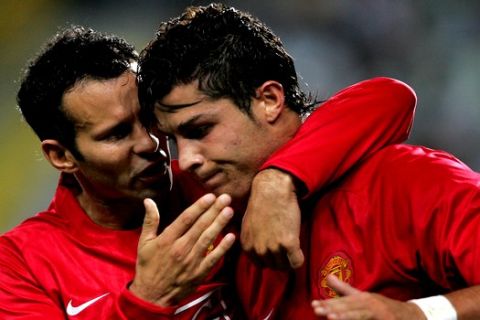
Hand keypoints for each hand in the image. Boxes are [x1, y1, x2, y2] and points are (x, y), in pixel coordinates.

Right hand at [130, 193, 235, 305]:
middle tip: (226, 198)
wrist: (152, 296)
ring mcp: (191, 261)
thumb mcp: (144, 242)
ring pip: (208, 238)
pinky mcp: (199, 272)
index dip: (199, 206)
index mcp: (167, 240)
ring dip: (220, 224)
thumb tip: (149, 201)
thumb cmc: (148, 266)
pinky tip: (232, 236)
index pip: (186, 219)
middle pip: (200, 226)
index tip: (210, 196)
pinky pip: (213, 258)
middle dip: (214, 210)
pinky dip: (223, 247)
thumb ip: (150, 221)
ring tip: (229, 211)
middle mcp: (180, 248)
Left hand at [240, 169, 303, 268]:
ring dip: (290, 260)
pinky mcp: (288, 243)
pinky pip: (296, 262)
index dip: (269, 258)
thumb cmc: (262, 203)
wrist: (273, 190)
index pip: (260, 264)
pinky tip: (299, 251)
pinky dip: (299, 259)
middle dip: (280, 260)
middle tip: (286, 250)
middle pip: (273, 266)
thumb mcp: (248, 225)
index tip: (275, 251)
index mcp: (247, 246)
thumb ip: (251, 240)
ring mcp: (273, 247)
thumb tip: (258, 252)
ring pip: (285, 266)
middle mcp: (258, 249)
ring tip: (293, 249)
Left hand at [311, 275, 425, 318]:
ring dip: (346, 317)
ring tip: (332, 318)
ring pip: (359, 316)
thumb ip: (344, 290)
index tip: (313, 305)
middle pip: (349, 308)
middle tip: (318, 311)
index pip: (342, 302)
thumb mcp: (363, 298)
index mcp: (363, 298)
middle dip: (332, 310)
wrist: (412, 316)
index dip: (327, 303)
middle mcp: (370, 305)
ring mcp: (379, 315)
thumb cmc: (382, 308)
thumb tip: (327, 277)